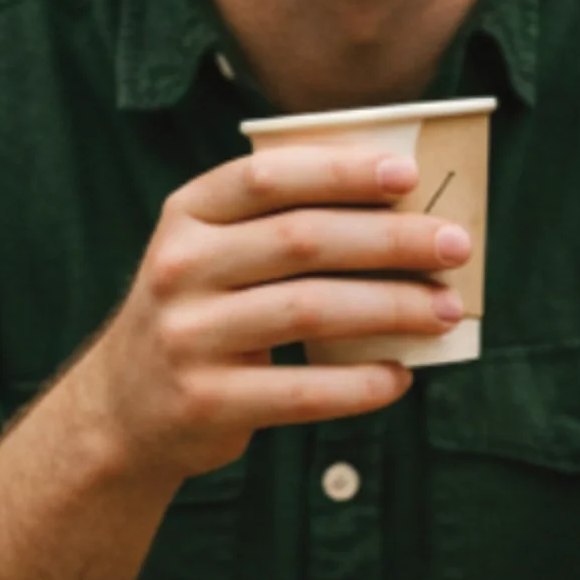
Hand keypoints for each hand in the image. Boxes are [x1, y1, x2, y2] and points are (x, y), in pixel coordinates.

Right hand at [67, 143, 473, 485]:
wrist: (124, 407)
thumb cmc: (201, 313)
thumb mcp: (211, 254)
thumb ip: (278, 225)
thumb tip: (403, 211)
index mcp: (186, 217)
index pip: (267, 177)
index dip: (340, 172)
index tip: (409, 175)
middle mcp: (179, 268)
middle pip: (302, 240)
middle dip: (391, 239)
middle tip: (455, 246)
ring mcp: (187, 336)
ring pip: (309, 310)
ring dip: (391, 308)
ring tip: (444, 311)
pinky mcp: (206, 401)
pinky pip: (302, 391)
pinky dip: (361, 384)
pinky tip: (400, 376)